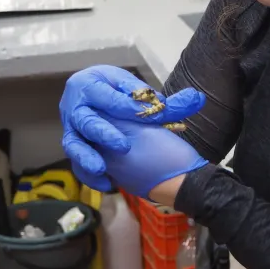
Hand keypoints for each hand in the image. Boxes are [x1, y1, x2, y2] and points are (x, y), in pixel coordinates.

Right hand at [60, 65, 205, 190]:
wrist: (99, 97)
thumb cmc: (120, 92)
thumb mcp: (139, 91)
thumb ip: (165, 100)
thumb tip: (197, 99)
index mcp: (92, 84)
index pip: (109, 97)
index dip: (127, 107)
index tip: (149, 118)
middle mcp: (76, 106)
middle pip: (86, 120)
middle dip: (104, 133)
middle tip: (124, 147)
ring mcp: (72, 128)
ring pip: (74, 144)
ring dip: (87, 158)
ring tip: (102, 169)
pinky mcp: (75, 147)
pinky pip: (76, 164)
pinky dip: (89, 176)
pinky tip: (108, 184)